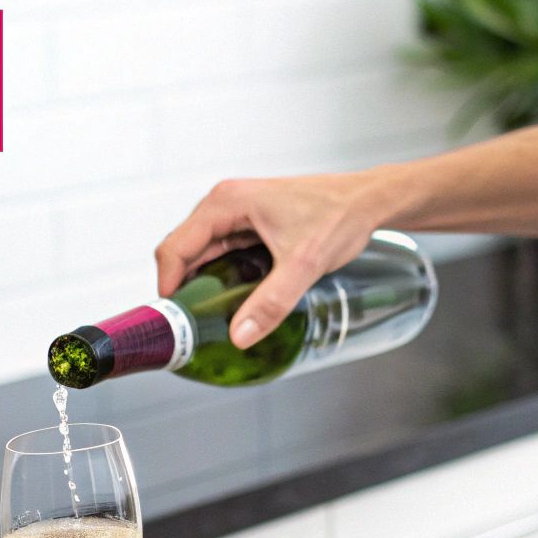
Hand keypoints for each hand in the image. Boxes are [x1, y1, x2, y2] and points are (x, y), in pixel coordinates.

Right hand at [155, 173, 388, 349]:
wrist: (368, 201)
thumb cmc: (339, 216)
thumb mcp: (304, 264)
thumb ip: (271, 302)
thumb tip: (239, 336)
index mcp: (227, 203)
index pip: (176, 246)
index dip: (168, 284)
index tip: (175, 318)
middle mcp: (225, 204)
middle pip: (183, 251)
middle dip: (182, 287)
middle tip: (191, 325)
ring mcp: (236, 213)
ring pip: (201, 254)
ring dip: (200, 283)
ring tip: (208, 317)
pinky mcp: (249, 223)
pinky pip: (221, 252)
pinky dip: (219, 276)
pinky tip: (230, 299)